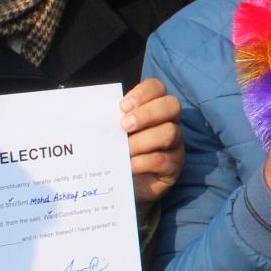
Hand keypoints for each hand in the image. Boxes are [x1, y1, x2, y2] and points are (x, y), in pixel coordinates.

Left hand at [121, 78, 183, 203]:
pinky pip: (164, 160)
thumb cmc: (119, 150)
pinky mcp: (174, 166)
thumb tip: (94, 114)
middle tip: (124, 126)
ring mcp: (176, 143)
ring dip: (142, 140)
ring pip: (169, 132)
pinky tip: (128, 166)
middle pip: (172, 105)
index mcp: (155, 106)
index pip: (158, 88)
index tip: (122, 107)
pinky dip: (143, 162)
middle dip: (146, 113)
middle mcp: (171, 121)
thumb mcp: (115, 131)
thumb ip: (111, 119)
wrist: (124, 182)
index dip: (142, 93)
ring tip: (124, 150)